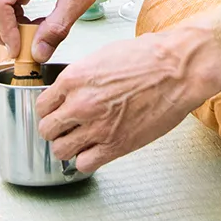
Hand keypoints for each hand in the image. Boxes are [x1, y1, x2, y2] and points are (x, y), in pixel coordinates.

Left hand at [36, 26, 220, 173]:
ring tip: (82, 140)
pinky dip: (87, 160)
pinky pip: (84, 164)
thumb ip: (81, 76)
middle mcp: (80, 104)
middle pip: (47, 130)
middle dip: (56, 129)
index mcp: (74, 79)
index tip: (57, 112)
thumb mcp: (103, 56)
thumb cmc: (148, 57)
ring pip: (61, 151)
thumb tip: (70, 89)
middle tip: (68, 128)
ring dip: (69, 147)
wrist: (178, 69)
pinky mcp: (116, 145)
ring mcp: (97, 127)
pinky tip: (97, 150)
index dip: (49, 110)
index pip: (42, 105)